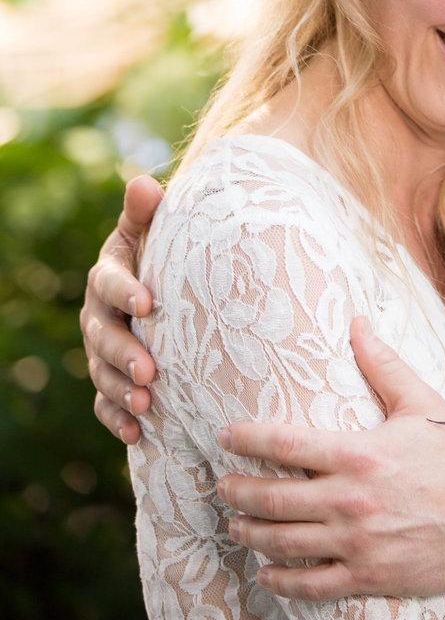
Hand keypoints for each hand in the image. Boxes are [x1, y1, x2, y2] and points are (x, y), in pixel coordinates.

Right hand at [81, 174, 161, 442]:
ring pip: (102, 373)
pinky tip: (137, 434)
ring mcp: (101, 349)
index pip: (108, 281)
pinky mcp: (110, 379)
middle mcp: (98, 312)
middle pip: (102, 335)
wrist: (171, 281)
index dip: (124, 291)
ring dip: (121, 390)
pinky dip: (118, 419)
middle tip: (150, 369)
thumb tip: (143, 185)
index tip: (147, 303)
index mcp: (108, 273)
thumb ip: (147, 211)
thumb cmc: (166, 249)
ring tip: (147, 403)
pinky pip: (106, 403)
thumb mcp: (157, 227)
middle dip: (123, 353)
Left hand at [218, 316, 444, 599]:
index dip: (247, 439)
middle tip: (222, 487)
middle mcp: (350, 499)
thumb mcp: (420, 403)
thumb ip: (382, 364)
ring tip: (236, 525)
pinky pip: (312, 584)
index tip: (225, 437)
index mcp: (358, 453)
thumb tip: (357, 322)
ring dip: (252, 533)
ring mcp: (357, 543)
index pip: (285, 443)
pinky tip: (266, 573)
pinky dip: (282, 580)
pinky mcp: (368, 576)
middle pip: (273, 497)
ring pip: (284, 542)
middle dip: (238, 491)